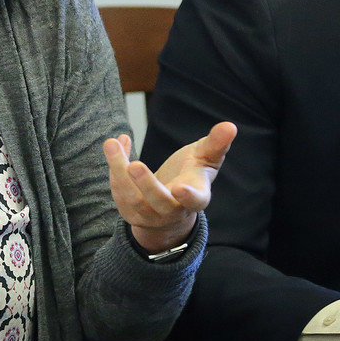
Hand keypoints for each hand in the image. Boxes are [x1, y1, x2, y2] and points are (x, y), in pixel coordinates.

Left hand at [104, 122, 236, 253]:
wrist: (168, 206)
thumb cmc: (190, 176)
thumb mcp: (204, 159)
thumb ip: (216, 144)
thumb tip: (230, 125)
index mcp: (196, 198)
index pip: (196, 201)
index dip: (188, 196)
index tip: (180, 188)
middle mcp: (172, 211)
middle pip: (159, 201)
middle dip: (146, 184)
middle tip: (134, 164)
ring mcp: (148, 215)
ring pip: (131, 197)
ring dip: (119, 171)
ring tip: (112, 144)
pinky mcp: (128, 212)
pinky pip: (118, 191)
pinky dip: (113, 168)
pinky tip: (115, 145)